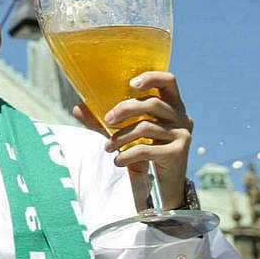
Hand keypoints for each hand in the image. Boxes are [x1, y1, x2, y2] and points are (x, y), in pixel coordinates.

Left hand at [73, 70, 191, 209]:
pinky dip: (127, 155)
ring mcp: (183, 133)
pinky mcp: (179, 152)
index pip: (169, 80)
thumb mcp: (125, 131)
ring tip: (108, 147)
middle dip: (125, 110)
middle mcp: (181, 116)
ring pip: (146, 128)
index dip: (151, 77)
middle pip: (152, 104)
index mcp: (171, 104)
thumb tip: (76, 109)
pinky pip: (147, 149)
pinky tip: (117, 161)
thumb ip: (103, 120)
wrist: (165, 181)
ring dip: (121, 138)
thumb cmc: (145, 149)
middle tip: (107, 121)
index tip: (130, 84)